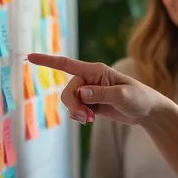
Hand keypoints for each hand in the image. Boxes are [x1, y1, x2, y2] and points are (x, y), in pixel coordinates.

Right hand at [26, 54, 168, 124]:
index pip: (67, 64)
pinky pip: (74, 109)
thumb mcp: (124, 96)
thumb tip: (82, 93)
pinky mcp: (91, 103)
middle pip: (67, 91)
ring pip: (69, 101)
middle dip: (72, 106)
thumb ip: (102, 94)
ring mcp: (89, 91)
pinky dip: (78, 116)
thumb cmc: (140, 98)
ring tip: (90, 120)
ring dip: (76, 112)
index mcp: (96, 71)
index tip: (29, 57)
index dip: (47, 61)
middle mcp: (89, 79)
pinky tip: (89, 120)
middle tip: (87, 118)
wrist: (148, 111)